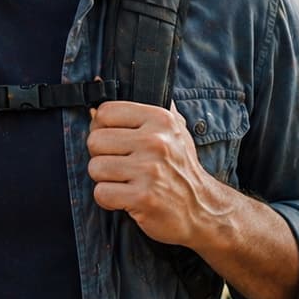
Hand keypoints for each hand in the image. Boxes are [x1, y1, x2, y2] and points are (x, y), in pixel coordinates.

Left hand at [86, 101, 218, 247]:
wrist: (203, 209)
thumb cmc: (180, 168)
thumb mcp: (174, 130)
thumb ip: (144, 107)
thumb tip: (100, 89)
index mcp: (160, 120)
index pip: (105, 112)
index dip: (102, 128)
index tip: (115, 141)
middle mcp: (156, 142)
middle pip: (95, 141)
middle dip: (102, 156)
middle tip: (122, 166)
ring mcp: (150, 170)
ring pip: (95, 168)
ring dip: (105, 180)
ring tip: (127, 182)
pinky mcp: (143, 198)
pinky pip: (101, 193)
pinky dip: (109, 200)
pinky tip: (127, 199)